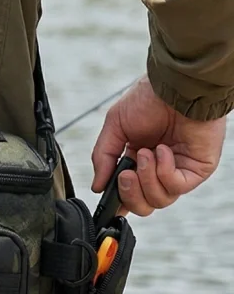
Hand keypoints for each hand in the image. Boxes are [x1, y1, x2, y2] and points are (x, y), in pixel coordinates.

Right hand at [91, 77, 225, 216]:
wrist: (174, 87)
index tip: (106, 199)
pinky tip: (163, 150)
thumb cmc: (148, 99)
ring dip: (146, 177)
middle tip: (125, 174)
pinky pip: (176, 186)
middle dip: (130, 194)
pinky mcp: (196, 170)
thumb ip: (103, 157)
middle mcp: (157, 170)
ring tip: (145, 153)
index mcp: (137, 161)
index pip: (128, 194)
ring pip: (159, 200)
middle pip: (143, 206)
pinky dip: (163, 171)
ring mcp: (178, 171)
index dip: (118, 201)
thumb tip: (97, 186)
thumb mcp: (114, 127)